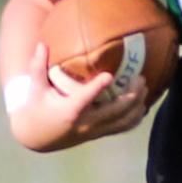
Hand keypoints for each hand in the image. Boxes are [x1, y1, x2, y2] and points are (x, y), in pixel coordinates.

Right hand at [5, 41, 149, 151]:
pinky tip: (143, 106)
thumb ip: (38, 67)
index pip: (85, 99)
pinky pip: (121, 129)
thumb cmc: (36, 109)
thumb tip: (42, 44)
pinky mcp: (98, 134)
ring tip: (145, 89)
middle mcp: (85, 123)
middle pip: (114, 111)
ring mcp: (94, 131)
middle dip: (130, 96)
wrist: (36, 138)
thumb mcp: (35, 89)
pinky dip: (134, 119)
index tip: (109, 75)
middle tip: (140, 78)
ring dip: (136, 107)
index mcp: (69, 111)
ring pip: (122, 122)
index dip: (97, 88)